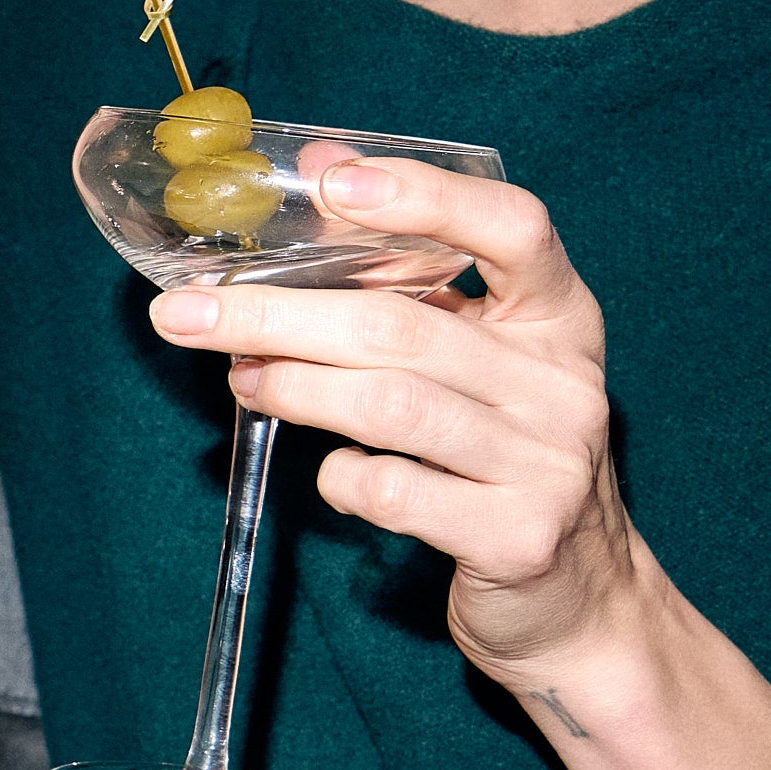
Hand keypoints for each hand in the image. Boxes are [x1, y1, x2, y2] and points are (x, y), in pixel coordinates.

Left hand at [148, 151, 640, 672]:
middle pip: (407, 327)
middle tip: (191, 311)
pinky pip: (399, 493)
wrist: (579, 601)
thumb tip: (321, 168)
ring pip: (394, 407)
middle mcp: (564, 383)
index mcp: (560, 318)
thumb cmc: (505, 458)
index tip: (330, 184)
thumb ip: (414, 276)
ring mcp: (546, 464)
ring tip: (238, 379)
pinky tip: (327, 472)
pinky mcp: (515, 538)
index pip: (511, 227)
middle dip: (283, 314)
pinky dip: (343, 477)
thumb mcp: (485, 359)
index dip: (423, 197)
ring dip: (296, 389)